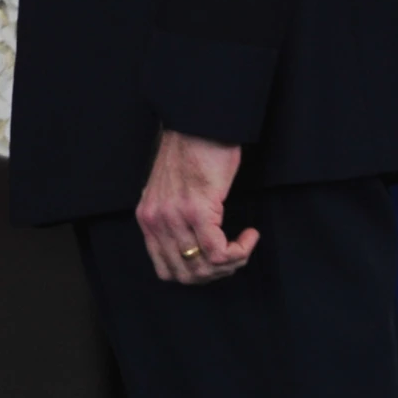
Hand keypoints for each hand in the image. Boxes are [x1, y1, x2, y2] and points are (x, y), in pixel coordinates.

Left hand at [136, 129, 258, 283]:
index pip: (166, 269)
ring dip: (231, 263)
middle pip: (186, 274)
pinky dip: (240, 250)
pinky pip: (219, 252)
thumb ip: (172, 218)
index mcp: (147, 218)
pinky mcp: (197, 210)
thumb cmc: (192, 152)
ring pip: (204, 267)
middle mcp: (155, 221)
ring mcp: (174, 217)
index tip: (216, 260)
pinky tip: (250, 234)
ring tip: (243, 244)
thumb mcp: (170, 191)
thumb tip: (192, 248)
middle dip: (216, 273)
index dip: (196, 274)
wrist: (199, 123)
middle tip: (234, 255)